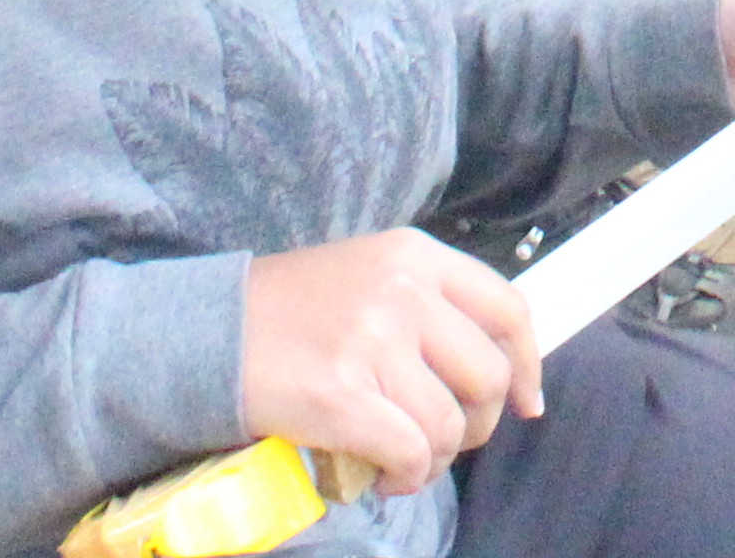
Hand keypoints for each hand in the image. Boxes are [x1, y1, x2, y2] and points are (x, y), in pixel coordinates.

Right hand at [238, 230, 539, 495]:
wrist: (207, 333)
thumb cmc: (291, 313)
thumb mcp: (370, 277)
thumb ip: (429, 307)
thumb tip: (498, 371)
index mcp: (416, 255)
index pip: (508, 308)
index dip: (528, 364)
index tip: (526, 401)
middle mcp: (403, 290)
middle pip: (489, 375)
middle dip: (477, 423)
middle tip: (443, 439)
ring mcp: (373, 341)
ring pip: (449, 424)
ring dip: (435, 458)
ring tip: (404, 459)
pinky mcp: (342, 395)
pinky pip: (411, 454)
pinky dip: (407, 477)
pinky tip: (384, 475)